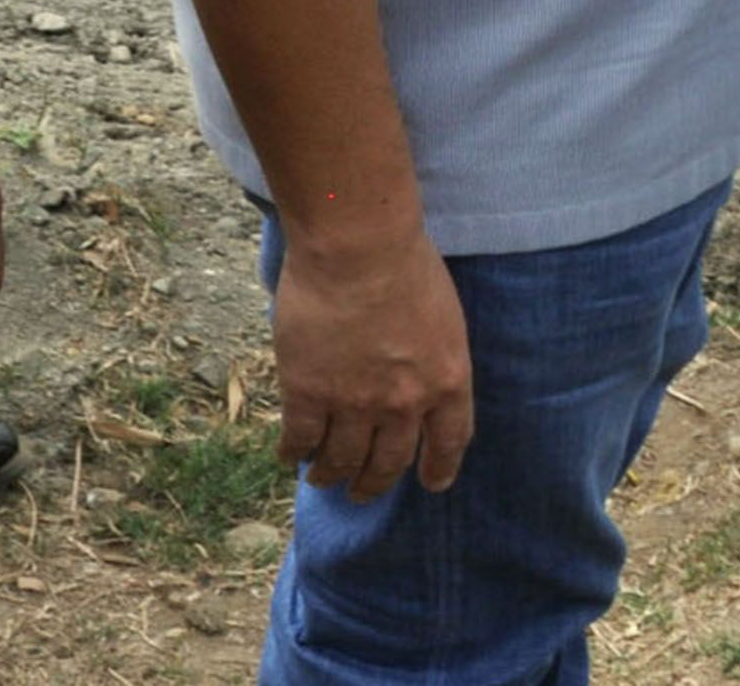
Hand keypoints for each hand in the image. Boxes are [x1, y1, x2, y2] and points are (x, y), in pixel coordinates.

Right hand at [273, 226, 474, 501]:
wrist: (358, 247)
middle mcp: (405, 404)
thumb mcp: (445, 317)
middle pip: (390, 462)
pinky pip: (300, 440)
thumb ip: (434, 358)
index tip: (430, 484)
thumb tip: (417, 380)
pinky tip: (290, 456)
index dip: (438, 468)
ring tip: (323, 478)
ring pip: (342, 460)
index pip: (449, 443)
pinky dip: (294, 453)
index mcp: (448, 382)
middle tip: (361, 492)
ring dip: (331, 475)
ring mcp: (354, 404)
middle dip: (374, 483)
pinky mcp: (308, 395)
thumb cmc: (407, 264)